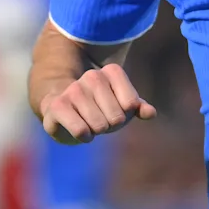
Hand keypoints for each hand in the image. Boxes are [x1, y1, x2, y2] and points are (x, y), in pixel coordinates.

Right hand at [40, 64, 155, 144]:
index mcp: (111, 71)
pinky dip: (84, 137)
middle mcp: (92, 76)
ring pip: (99, 125)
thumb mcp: (122, 106)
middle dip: (111, 125)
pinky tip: (80, 131)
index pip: (131, 104)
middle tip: (100, 120)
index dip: (126, 114)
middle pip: (117, 117)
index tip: (116, 110)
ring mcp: (73, 89)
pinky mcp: (57, 105)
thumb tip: (151, 113)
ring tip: (89, 123)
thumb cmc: (100, 108)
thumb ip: (138, 107)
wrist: (63, 109)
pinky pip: (81, 130)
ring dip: (96, 132)